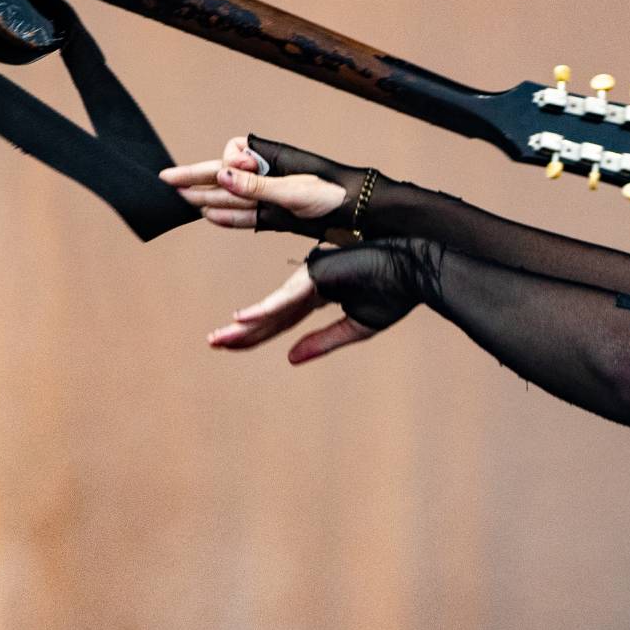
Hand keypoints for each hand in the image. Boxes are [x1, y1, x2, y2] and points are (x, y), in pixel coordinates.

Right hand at [158, 135, 347, 230]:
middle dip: (198, 179)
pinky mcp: (279, 215)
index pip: (236, 152)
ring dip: (209, 197)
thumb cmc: (335, 194)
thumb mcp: (294, 191)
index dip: (227, 161)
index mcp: (274, 159)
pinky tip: (210, 217)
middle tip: (168, 181)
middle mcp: (271, 175)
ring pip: (233, 196)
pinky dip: (230, 217)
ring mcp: (274, 195)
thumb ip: (256, 185)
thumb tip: (222, 173)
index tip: (229, 168)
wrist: (362, 214)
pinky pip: (248, 216)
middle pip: (227, 176)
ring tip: (183, 199)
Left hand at [206, 241, 437, 363]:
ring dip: (244, 328)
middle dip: (242, 333)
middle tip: (213, 343)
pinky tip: (241, 320)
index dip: (256, 334)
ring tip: (219, 340)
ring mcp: (311, 277)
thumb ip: (323, 341)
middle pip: (269, 315)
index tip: (230, 344)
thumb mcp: (358, 326)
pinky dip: (264, 309)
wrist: (416, 269)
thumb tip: (290, 359)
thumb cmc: (396, 292)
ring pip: (271, 309)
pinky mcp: (317, 275)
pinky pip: (286, 299)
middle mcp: (311, 283)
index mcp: (321, 293)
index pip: (281, 319)